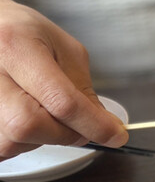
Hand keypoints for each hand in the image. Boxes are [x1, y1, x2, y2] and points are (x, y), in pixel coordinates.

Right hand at [0, 0, 128, 160]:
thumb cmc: (24, 34)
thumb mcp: (65, 50)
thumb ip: (84, 88)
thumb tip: (105, 125)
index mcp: (16, 47)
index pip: (60, 100)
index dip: (94, 124)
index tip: (116, 135)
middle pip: (29, 125)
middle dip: (66, 133)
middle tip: (80, 125)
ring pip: (13, 141)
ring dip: (42, 137)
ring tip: (44, 111)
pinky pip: (2, 147)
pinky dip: (22, 141)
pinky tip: (27, 118)